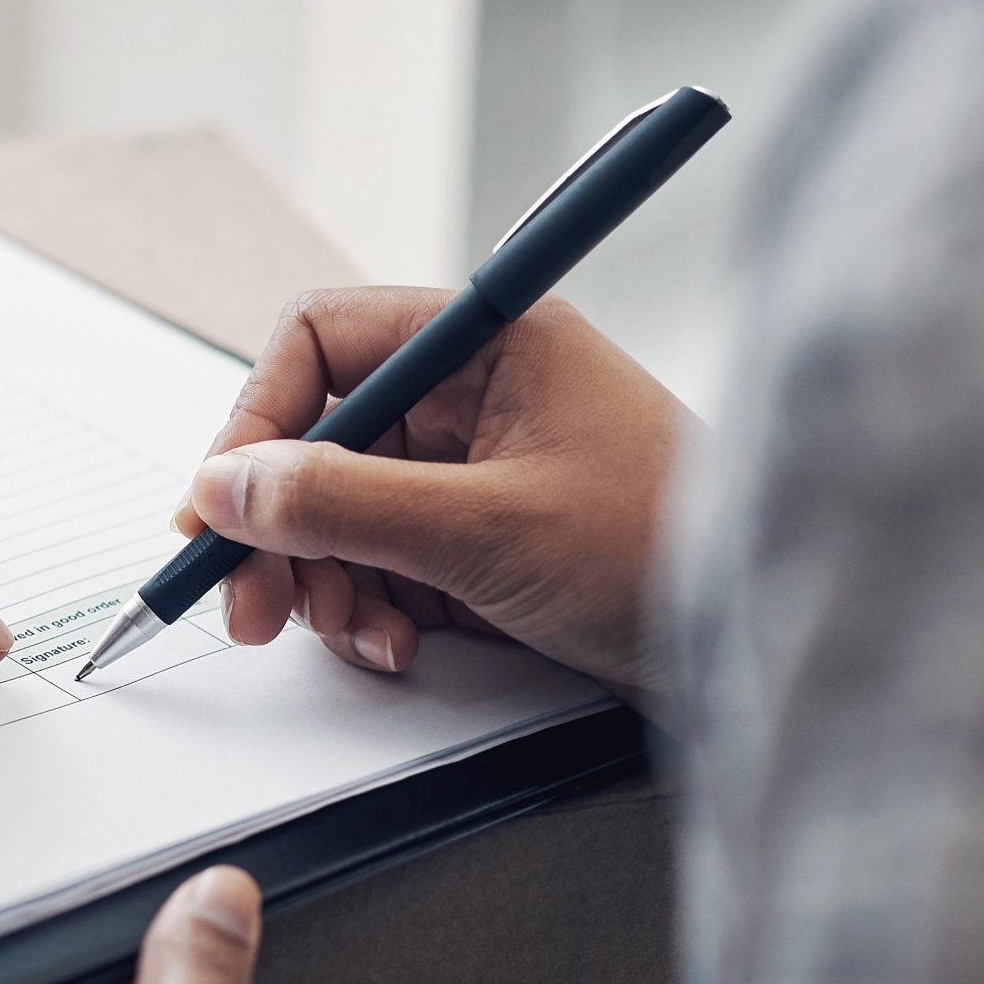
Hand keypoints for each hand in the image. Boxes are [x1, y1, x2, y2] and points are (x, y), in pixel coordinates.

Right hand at [181, 290, 695, 703]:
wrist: (763, 644)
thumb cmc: (662, 553)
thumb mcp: (484, 531)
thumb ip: (342, 505)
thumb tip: (224, 488)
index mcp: (488, 338)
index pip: (322, 342)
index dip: (256, 422)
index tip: (220, 508)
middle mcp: (477, 390)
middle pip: (320, 436)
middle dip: (280, 525)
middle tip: (250, 609)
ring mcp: (479, 467)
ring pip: (342, 509)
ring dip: (325, 579)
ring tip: (354, 635)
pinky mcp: (485, 537)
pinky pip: (385, 561)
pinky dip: (371, 608)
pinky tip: (397, 646)